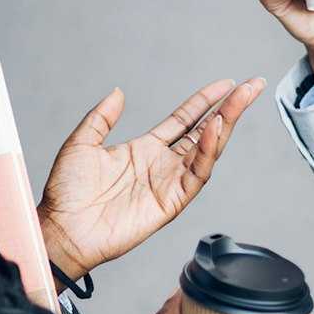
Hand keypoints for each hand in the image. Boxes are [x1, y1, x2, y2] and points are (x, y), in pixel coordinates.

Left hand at [37, 78, 264, 279]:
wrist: (62, 229)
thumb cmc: (66, 194)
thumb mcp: (81, 143)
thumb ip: (101, 117)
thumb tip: (117, 92)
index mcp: (144, 150)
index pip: (184, 121)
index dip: (205, 102)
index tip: (225, 84)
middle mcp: (162, 165)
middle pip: (204, 132)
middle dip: (229, 108)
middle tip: (251, 86)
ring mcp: (169, 183)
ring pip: (207, 150)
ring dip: (225, 125)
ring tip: (239, 101)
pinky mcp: (171, 203)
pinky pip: (196, 175)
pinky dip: (207, 152)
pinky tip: (214, 130)